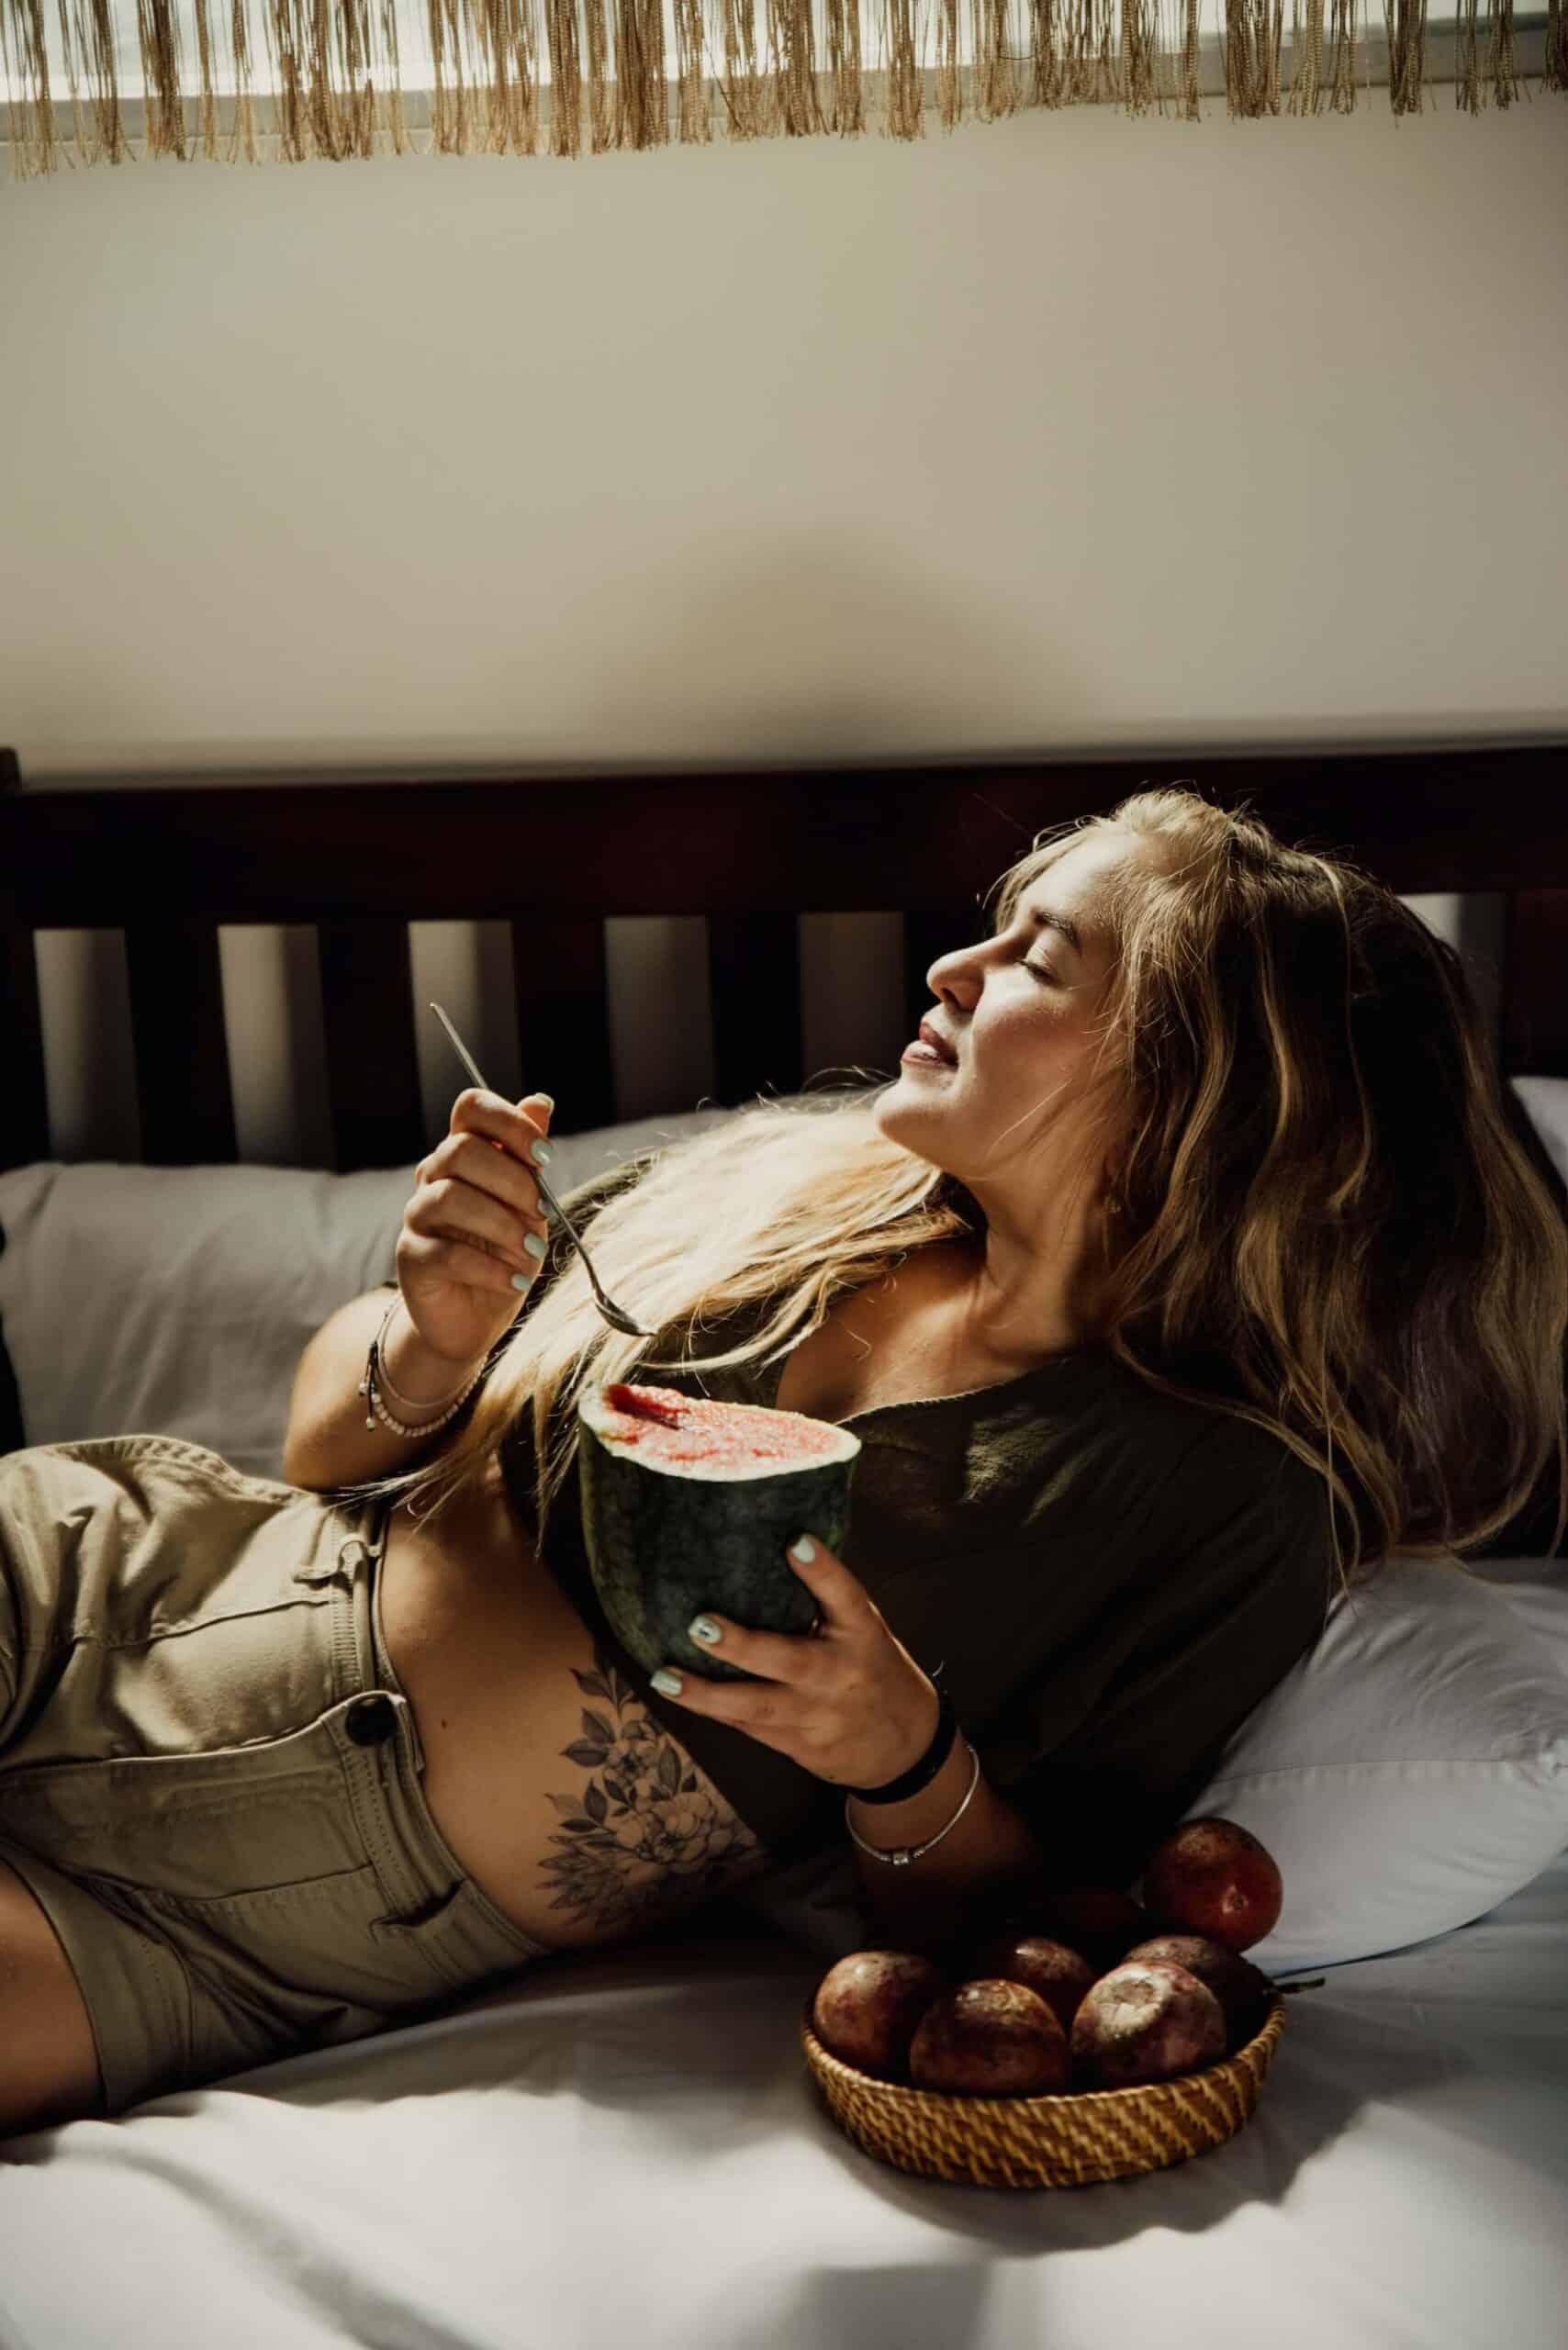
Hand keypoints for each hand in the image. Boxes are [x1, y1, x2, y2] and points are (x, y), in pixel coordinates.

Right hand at [395, 1088, 555, 1366]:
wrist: (475, 1316)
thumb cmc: (503, 1251)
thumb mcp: (528, 1203)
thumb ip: (528, 1157)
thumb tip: (541, 1101)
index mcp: (464, 1153)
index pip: (471, 1107)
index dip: (509, 1122)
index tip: (544, 1157)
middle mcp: (434, 1176)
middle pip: (461, 1150)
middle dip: (512, 1181)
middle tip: (541, 1214)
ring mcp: (417, 1216)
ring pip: (450, 1198)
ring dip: (503, 1225)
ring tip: (532, 1252)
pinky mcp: (411, 1258)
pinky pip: (447, 1253)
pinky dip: (490, 1268)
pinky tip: (514, 1281)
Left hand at [649, 1533, 941, 1792]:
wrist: (903, 1744)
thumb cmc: (870, 1665)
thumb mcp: (861, 1626)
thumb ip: (824, 1598)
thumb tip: (770, 1544)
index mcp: (862, 1632)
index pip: (846, 1596)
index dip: (823, 1568)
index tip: (795, 1542)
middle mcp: (840, 1673)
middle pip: (791, 1661)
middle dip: (742, 1647)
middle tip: (699, 1624)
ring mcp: (818, 1716)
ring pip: (757, 1706)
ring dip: (707, 1695)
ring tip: (665, 1677)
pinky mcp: (799, 1746)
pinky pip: (749, 1727)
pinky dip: (712, 1710)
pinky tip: (677, 1694)